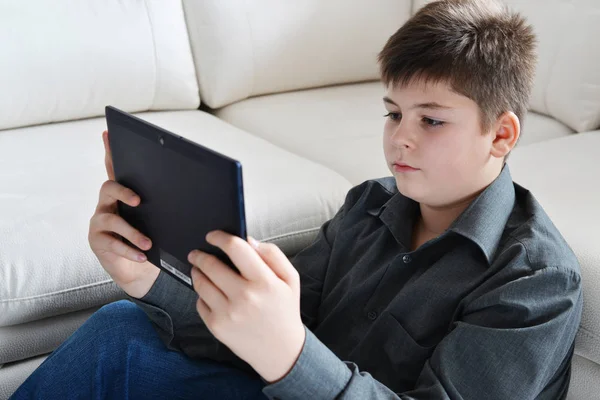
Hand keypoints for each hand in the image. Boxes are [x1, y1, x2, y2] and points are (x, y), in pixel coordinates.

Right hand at [88, 130, 159, 298]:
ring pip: (111, 219)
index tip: (109, 133)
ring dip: (132, 231)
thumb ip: (168, 206)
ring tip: (148, 242)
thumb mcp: (161, 220)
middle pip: (108, 187)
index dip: (110, 151)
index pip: (116, 170)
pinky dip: (129, 250)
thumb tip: (199, 195)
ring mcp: (100, 222)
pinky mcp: (97, 241)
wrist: (138, 271)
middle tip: (139, 201)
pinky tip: (142, 256)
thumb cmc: (152, 241)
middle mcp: (108, 204)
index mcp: (124, 196)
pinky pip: (112, 243)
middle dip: (123, 192)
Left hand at [188, 231, 305, 382]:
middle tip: (196, 252)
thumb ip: (272, 255)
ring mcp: (228, 313)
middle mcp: (244, 297)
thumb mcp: (290, 279)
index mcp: (264, 281)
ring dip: (197, 272)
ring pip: (201, 283)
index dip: (220, 237)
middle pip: (211, 265)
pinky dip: (202, 294)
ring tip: (198, 268)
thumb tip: (249, 240)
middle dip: (200, 255)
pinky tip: (209, 292)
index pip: (236, 248)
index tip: (212, 235)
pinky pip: (200, 302)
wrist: (280, 350)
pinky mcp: (217, 327)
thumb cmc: (284, 310)